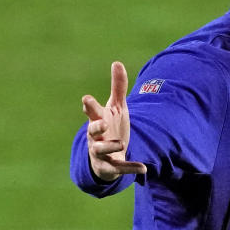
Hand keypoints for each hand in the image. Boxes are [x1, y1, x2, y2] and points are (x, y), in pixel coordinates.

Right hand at [81, 61, 146, 181]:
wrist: (106, 156)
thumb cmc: (110, 127)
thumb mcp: (116, 107)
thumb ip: (117, 88)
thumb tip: (117, 62)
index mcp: (98, 120)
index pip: (91, 112)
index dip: (89, 106)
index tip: (86, 99)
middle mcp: (96, 137)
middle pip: (92, 131)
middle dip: (95, 127)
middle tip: (101, 123)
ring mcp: (101, 153)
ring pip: (101, 150)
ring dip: (110, 146)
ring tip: (121, 142)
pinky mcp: (109, 167)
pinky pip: (119, 168)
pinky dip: (130, 168)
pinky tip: (143, 168)